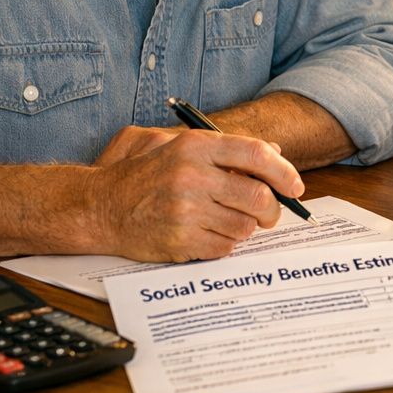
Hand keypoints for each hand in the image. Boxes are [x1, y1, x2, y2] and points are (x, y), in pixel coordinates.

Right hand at [90, 130, 305, 261]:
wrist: (96, 207)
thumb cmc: (139, 174)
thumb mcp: (175, 145)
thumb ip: (225, 146)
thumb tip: (273, 154)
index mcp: (194, 146)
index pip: (256, 154)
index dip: (284, 172)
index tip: (295, 186)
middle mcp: (192, 176)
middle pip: (258, 196)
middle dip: (272, 210)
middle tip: (269, 215)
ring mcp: (185, 211)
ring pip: (245, 226)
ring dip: (245, 228)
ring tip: (228, 221)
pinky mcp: (179, 241)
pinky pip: (225, 247)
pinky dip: (225, 244)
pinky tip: (209, 235)